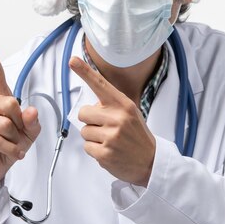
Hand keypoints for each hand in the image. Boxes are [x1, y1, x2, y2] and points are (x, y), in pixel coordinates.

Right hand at [0, 43, 40, 215]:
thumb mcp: (29, 132)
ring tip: (14, 145)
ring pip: (3, 124)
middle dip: (20, 123)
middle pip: (9, 104)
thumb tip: (30, 111)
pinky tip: (13, 153)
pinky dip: (10, 149)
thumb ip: (32, 121)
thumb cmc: (11, 144)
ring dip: (14, 139)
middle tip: (18, 134)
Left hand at [69, 56, 155, 186]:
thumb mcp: (130, 114)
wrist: (152, 162)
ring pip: (84, 131)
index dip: (85, 72)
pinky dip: (94, 150)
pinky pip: (86, 147)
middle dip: (90, 121)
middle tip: (105, 128)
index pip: (101, 85)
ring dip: (93, 137)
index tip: (72, 61)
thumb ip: (111, 106)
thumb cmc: (137, 136)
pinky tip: (109, 151)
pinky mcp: (105, 154)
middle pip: (83, 112)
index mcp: (123, 105)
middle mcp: (117, 118)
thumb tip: (88, 105)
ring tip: (110, 141)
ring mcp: (111, 137)